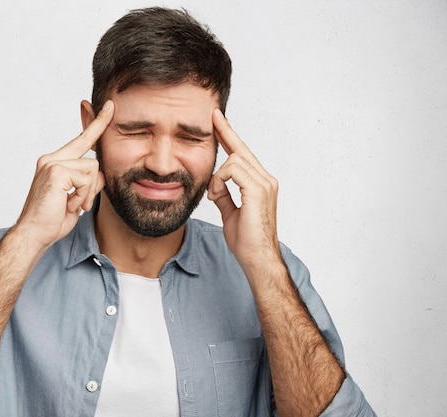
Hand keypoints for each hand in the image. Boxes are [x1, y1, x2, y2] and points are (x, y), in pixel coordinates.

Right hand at [13, 100, 113, 248]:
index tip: (110, 107)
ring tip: (72, 205)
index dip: (96, 123)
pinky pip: (87, 178)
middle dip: (94, 169)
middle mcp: (51, 159)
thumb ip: (88, 182)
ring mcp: (52, 163)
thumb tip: (101, 174)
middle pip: (91, 152)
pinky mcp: (56, 171)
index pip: (81, 139)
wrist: (34, 234)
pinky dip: (83, 195)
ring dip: (88, 192)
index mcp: (55, 162)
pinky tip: (68, 205)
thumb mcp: (76, 198)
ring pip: (93, 168)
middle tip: (84, 179)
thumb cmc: (52, 220)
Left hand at [207, 109, 281, 274]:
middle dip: (225, 132)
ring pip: (235, 158)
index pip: (243, 154)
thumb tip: (214, 186)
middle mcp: (266, 179)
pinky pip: (232, 170)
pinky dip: (220, 180)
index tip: (218, 122)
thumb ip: (224, 196)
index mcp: (261, 184)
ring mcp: (264, 183)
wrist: (258, 259)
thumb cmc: (247, 241)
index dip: (230, 137)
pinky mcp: (258, 190)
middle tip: (212, 117)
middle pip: (241, 149)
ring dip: (217, 175)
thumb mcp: (230, 213)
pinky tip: (216, 193)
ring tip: (214, 193)